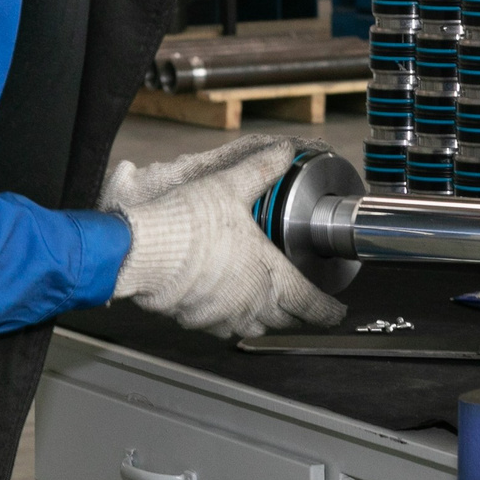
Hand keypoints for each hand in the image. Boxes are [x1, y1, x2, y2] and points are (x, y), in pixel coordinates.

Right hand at [110, 144, 346, 337]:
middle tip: (306, 305)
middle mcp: (250, 302)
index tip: (336, 311)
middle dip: (300, 314)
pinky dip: (231, 318)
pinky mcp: (196, 320)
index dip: (328, 310)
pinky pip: (222, 326)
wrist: (143, 250)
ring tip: (268, 305)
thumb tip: (284, 152)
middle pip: (287, 321)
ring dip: (266, 318)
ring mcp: (223, 315)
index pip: (311, 304)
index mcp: (269, 275)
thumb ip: (262, 169)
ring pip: (255, 327)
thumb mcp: (231, 186)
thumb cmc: (188, 224)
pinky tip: (225, 301)